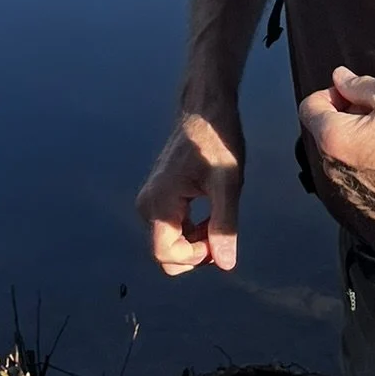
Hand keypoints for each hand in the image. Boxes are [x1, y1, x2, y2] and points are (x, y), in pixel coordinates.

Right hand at [136, 110, 242, 273]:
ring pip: (170, 242)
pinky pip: (171, 229)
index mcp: (159, 203)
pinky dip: (192, 231)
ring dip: (196, 241)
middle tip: (221, 230)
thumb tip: (224, 263)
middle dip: (196, 252)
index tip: (218, 241)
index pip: (166, 256)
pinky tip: (210, 214)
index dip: (195, 258)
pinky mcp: (157, 198)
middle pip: (167, 253)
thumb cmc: (217, 141)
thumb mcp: (228, 183)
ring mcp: (149, 201)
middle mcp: (147, 206)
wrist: (206, 112)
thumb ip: (224, 224)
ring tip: (218, 216)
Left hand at [299, 68, 374, 224]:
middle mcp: (336, 172)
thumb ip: (360, 84)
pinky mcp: (371, 209)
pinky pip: (358, 180)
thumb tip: (340, 78)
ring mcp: (352, 195)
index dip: (328, 93)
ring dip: (356, 141)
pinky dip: (369, 165)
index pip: (309, 108)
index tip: (350, 91)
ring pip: (341, 159)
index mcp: (335, 140)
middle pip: (324, 134)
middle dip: (343, 116)